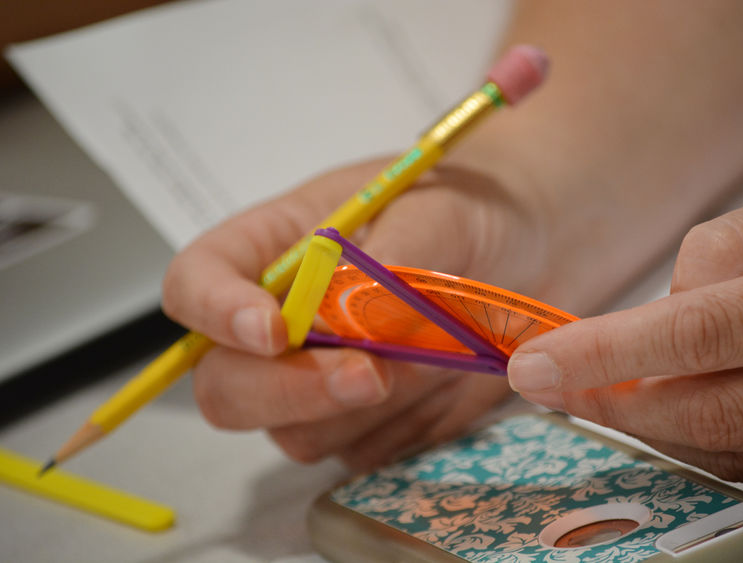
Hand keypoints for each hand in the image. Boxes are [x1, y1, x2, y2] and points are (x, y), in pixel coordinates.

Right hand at [162, 156, 551, 469]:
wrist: (535, 247)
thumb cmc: (472, 205)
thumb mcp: (435, 210)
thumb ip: (386, 262)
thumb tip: (344, 324)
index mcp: (275, 248)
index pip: (196, 284)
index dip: (216, 313)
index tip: (274, 330)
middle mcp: (283, 323)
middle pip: (225, 384)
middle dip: (288, 390)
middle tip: (369, 375)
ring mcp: (318, 383)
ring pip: (294, 433)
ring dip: (361, 410)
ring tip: (435, 354)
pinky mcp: (366, 424)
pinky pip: (359, 455)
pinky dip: (402, 431)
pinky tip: (447, 384)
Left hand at [508, 170, 742, 483]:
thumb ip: (738, 252)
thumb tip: (664, 311)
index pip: (702, 332)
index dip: (606, 355)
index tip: (534, 365)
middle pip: (718, 411)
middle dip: (621, 404)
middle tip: (556, 385)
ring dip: (663, 425)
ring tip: (612, 392)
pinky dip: (718, 441)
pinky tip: (682, 407)